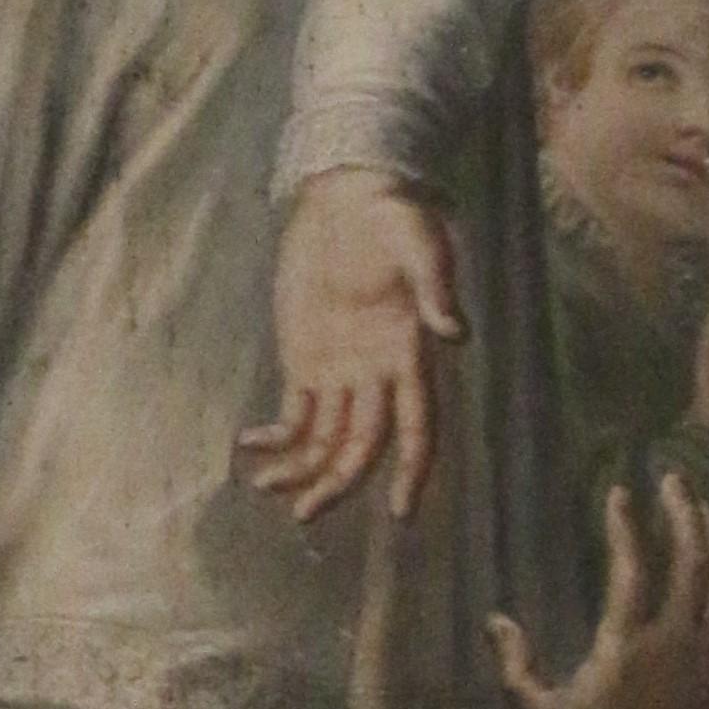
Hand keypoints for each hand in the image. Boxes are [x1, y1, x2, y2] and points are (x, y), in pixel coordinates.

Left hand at [238, 171, 463, 523]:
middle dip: (336, 484)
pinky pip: (294, 414)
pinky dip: (276, 436)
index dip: (412, 470)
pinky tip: (251, 446)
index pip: (419, 428)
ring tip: (265, 488)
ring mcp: (340, 372)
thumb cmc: (395, 217)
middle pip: (361, 447)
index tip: (400, 511)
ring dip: (300, 470)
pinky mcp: (305, 359)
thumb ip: (436, 288)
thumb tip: (457, 333)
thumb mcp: (419, 244)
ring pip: (325, 440)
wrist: (352, 194)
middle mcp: (378, 375)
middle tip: (304, 515)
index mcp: (410, 354)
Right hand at [491, 468, 708, 708]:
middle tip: (672, 476)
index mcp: (627, 645)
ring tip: (699, 500)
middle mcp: (673, 638)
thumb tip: (494, 619)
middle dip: (683, 514)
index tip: (619, 491)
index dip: (625, 528)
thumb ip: (515, 668)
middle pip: (690, 562)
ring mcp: (704, 648)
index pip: (631, 572)